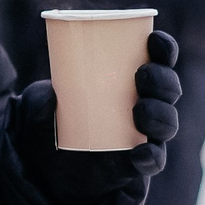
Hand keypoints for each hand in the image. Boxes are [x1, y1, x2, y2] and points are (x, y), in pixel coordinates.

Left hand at [15, 30, 180, 204]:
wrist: (40, 166)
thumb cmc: (47, 121)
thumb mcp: (36, 107)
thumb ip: (38, 99)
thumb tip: (50, 94)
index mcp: (127, 81)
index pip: (158, 61)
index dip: (164, 49)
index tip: (154, 38)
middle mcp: (142, 105)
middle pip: (169, 90)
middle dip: (163, 79)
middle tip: (142, 73)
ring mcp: (141, 136)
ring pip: (167, 123)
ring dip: (160, 113)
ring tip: (139, 109)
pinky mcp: (134, 165)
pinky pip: (153, 162)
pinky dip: (150, 156)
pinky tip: (140, 152)